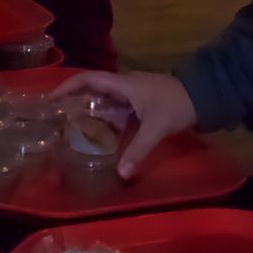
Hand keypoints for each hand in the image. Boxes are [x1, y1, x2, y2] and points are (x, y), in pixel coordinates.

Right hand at [53, 70, 196, 179]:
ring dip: (87, 107)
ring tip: (72, 125)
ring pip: (103, 97)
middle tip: (57, 116)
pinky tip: (99, 131)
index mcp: (123, 84)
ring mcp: (132, 92)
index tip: (51, 99)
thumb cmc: (175, 105)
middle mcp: (124, 84)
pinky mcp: (139, 100)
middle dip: (73, 98)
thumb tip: (121, 174)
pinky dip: (103, 115)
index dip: (67, 86)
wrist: (202, 96)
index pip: (88, 78)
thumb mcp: (156, 128)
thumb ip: (137, 150)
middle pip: (91, 87)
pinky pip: (114, 106)